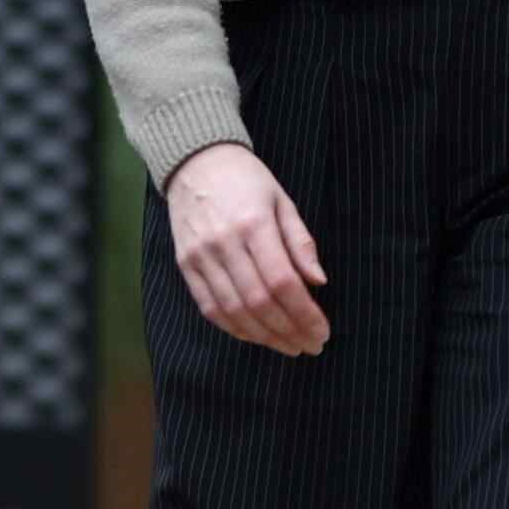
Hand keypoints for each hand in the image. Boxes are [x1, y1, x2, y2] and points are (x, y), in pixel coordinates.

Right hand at [165, 141, 327, 353]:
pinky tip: (257, 336)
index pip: (283, 281)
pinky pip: (210, 308)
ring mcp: (201, 257)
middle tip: (310, 345)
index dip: (305, 313)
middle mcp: (224, 243)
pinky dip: (235, 328)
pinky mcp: (185, 266)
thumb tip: (319, 282)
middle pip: (259, 302)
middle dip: (289, 331)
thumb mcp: (283, 201)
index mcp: (254, 224)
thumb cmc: (246, 180)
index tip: (322, 331)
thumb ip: (300, 242)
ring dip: (265, 336)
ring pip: (234, 311)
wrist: (195, 162)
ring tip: (288, 346)